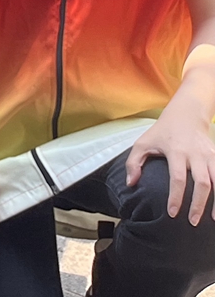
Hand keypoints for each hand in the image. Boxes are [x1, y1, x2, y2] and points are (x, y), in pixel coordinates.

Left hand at [127, 106, 214, 223]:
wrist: (186, 115)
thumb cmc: (161, 132)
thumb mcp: (142, 143)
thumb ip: (134, 163)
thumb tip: (130, 184)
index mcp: (176, 151)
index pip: (177, 178)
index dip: (176, 197)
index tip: (172, 213)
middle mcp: (196, 154)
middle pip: (202, 183)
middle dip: (198, 204)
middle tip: (192, 221)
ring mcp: (210, 155)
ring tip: (213, 219)